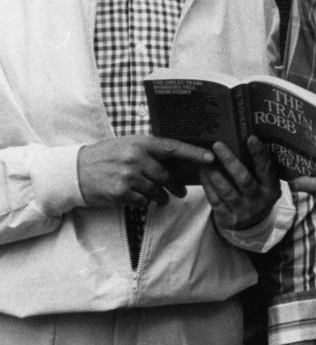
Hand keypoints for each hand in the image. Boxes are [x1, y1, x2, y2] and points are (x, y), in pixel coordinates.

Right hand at [76, 136, 213, 207]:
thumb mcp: (128, 144)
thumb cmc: (106, 156)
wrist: (75, 170)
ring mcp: (128, 176)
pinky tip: (140, 198)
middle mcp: (136, 158)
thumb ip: (150, 150)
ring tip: (162, 198)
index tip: (211, 158)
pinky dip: (145, 202)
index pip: (173, 148)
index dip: (194, 153)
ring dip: (162, 197)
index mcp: (140, 143)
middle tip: (182, 191)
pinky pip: (143, 201)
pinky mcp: (121, 192)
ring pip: (157, 190)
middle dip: (177, 186)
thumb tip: (178, 160)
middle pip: (167, 175)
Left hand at [200, 137, 280, 230]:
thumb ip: (261, 168)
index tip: (251, 138)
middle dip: (230, 161)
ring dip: (214, 174)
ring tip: (205, 160)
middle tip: (217, 145)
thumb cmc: (258, 194)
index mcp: (271, 189)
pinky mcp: (228, 219)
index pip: (266, 169)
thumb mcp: (266, 184)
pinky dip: (207, 186)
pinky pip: (215, 201)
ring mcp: (244, 212)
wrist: (253, 225)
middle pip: (244, 179)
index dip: (259, 154)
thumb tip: (248, 140)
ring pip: (226, 191)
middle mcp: (259, 201)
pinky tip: (203, 173)